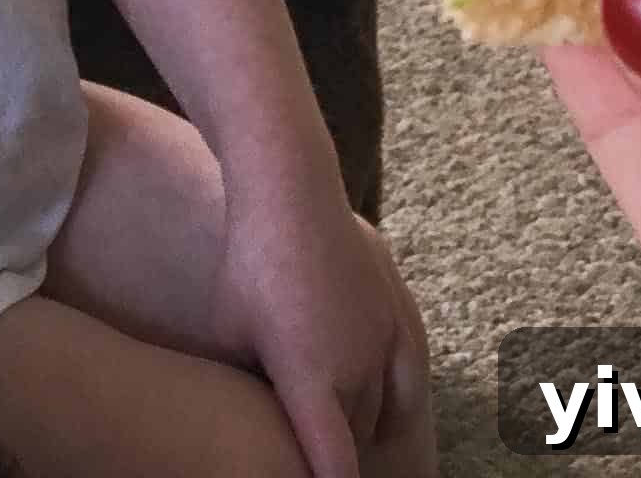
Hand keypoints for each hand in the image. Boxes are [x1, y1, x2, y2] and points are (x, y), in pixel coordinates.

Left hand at [211, 191, 434, 477]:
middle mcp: (353, 363)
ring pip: (383, 412)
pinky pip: (409, 380)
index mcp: (308, 376)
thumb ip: (255, 381)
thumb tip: (257, 415)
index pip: (333, 464)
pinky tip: (378, 408)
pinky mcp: (399, 312)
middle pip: (354, 438)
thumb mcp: (231, 331)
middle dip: (335, 446)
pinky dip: (393, 402)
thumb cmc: (246, 262)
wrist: (290, 190)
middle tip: (311, 440)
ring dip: (361, 424)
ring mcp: (382, 336)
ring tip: (335, 419)